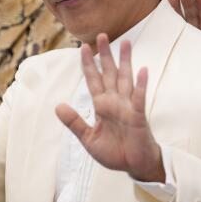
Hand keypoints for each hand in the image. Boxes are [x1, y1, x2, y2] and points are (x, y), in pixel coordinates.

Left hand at [55, 34, 163, 182]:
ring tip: (126, 43)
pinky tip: (143, 70)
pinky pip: (139, 98)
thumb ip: (74, 122)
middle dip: (105, 55)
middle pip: (109, 73)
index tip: (82, 47)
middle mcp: (115, 102)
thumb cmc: (114, 152)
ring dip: (125, 61)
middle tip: (102, 35)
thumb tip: (57, 106)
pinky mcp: (138, 116)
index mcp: (101, 106)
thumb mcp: (88, 138)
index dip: (88, 64)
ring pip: (125, 79)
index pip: (93, 80)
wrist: (134, 166)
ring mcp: (128, 107)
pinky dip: (141, 85)